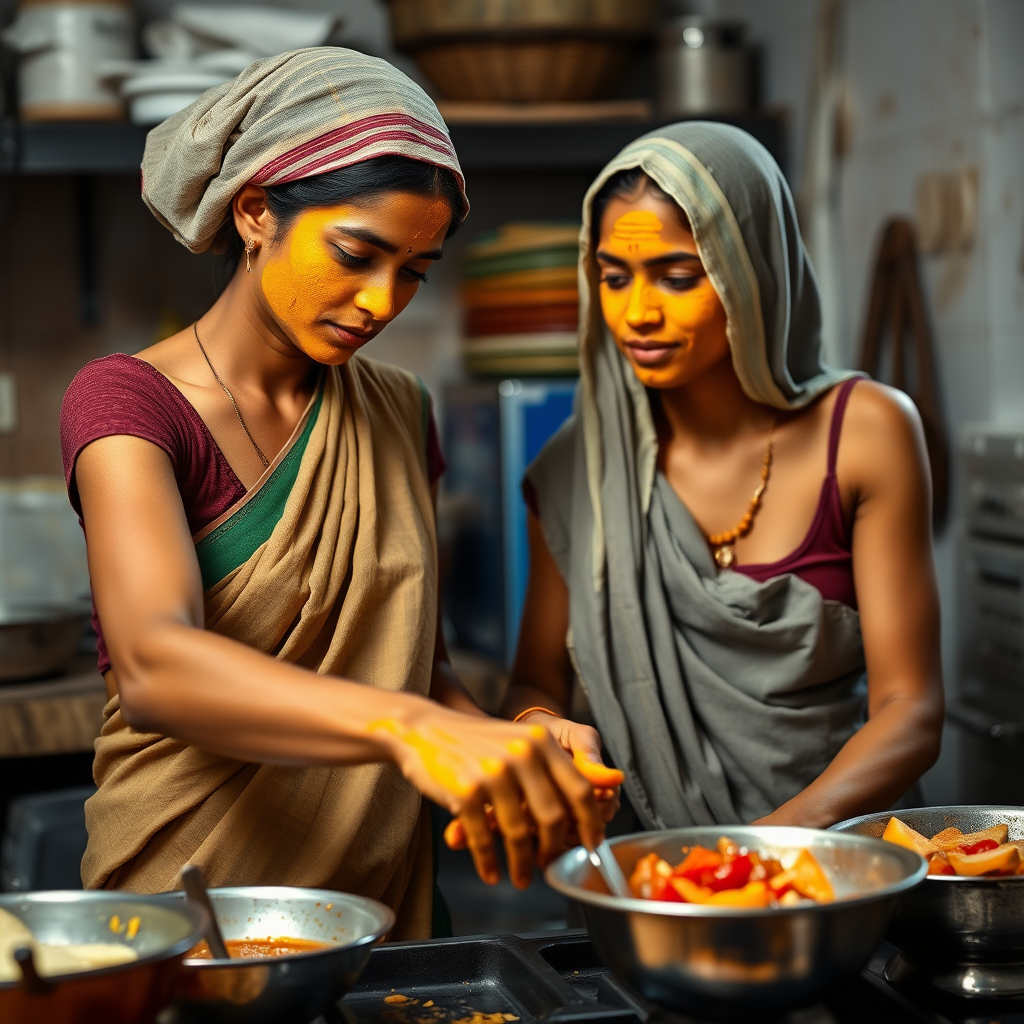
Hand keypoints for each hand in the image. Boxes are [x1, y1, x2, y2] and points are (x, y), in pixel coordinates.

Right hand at [443, 713, 622, 859]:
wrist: (425, 729)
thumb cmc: (478, 742)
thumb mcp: (523, 742)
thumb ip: (561, 766)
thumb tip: (612, 784)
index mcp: (541, 741)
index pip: (580, 790)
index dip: (589, 824)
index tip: (591, 846)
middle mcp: (521, 753)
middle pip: (553, 817)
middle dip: (553, 850)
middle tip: (550, 865)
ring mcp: (493, 772)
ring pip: (518, 833)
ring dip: (522, 864)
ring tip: (522, 878)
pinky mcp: (465, 791)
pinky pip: (484, 839)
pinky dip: (489, 863)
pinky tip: (492, 873)